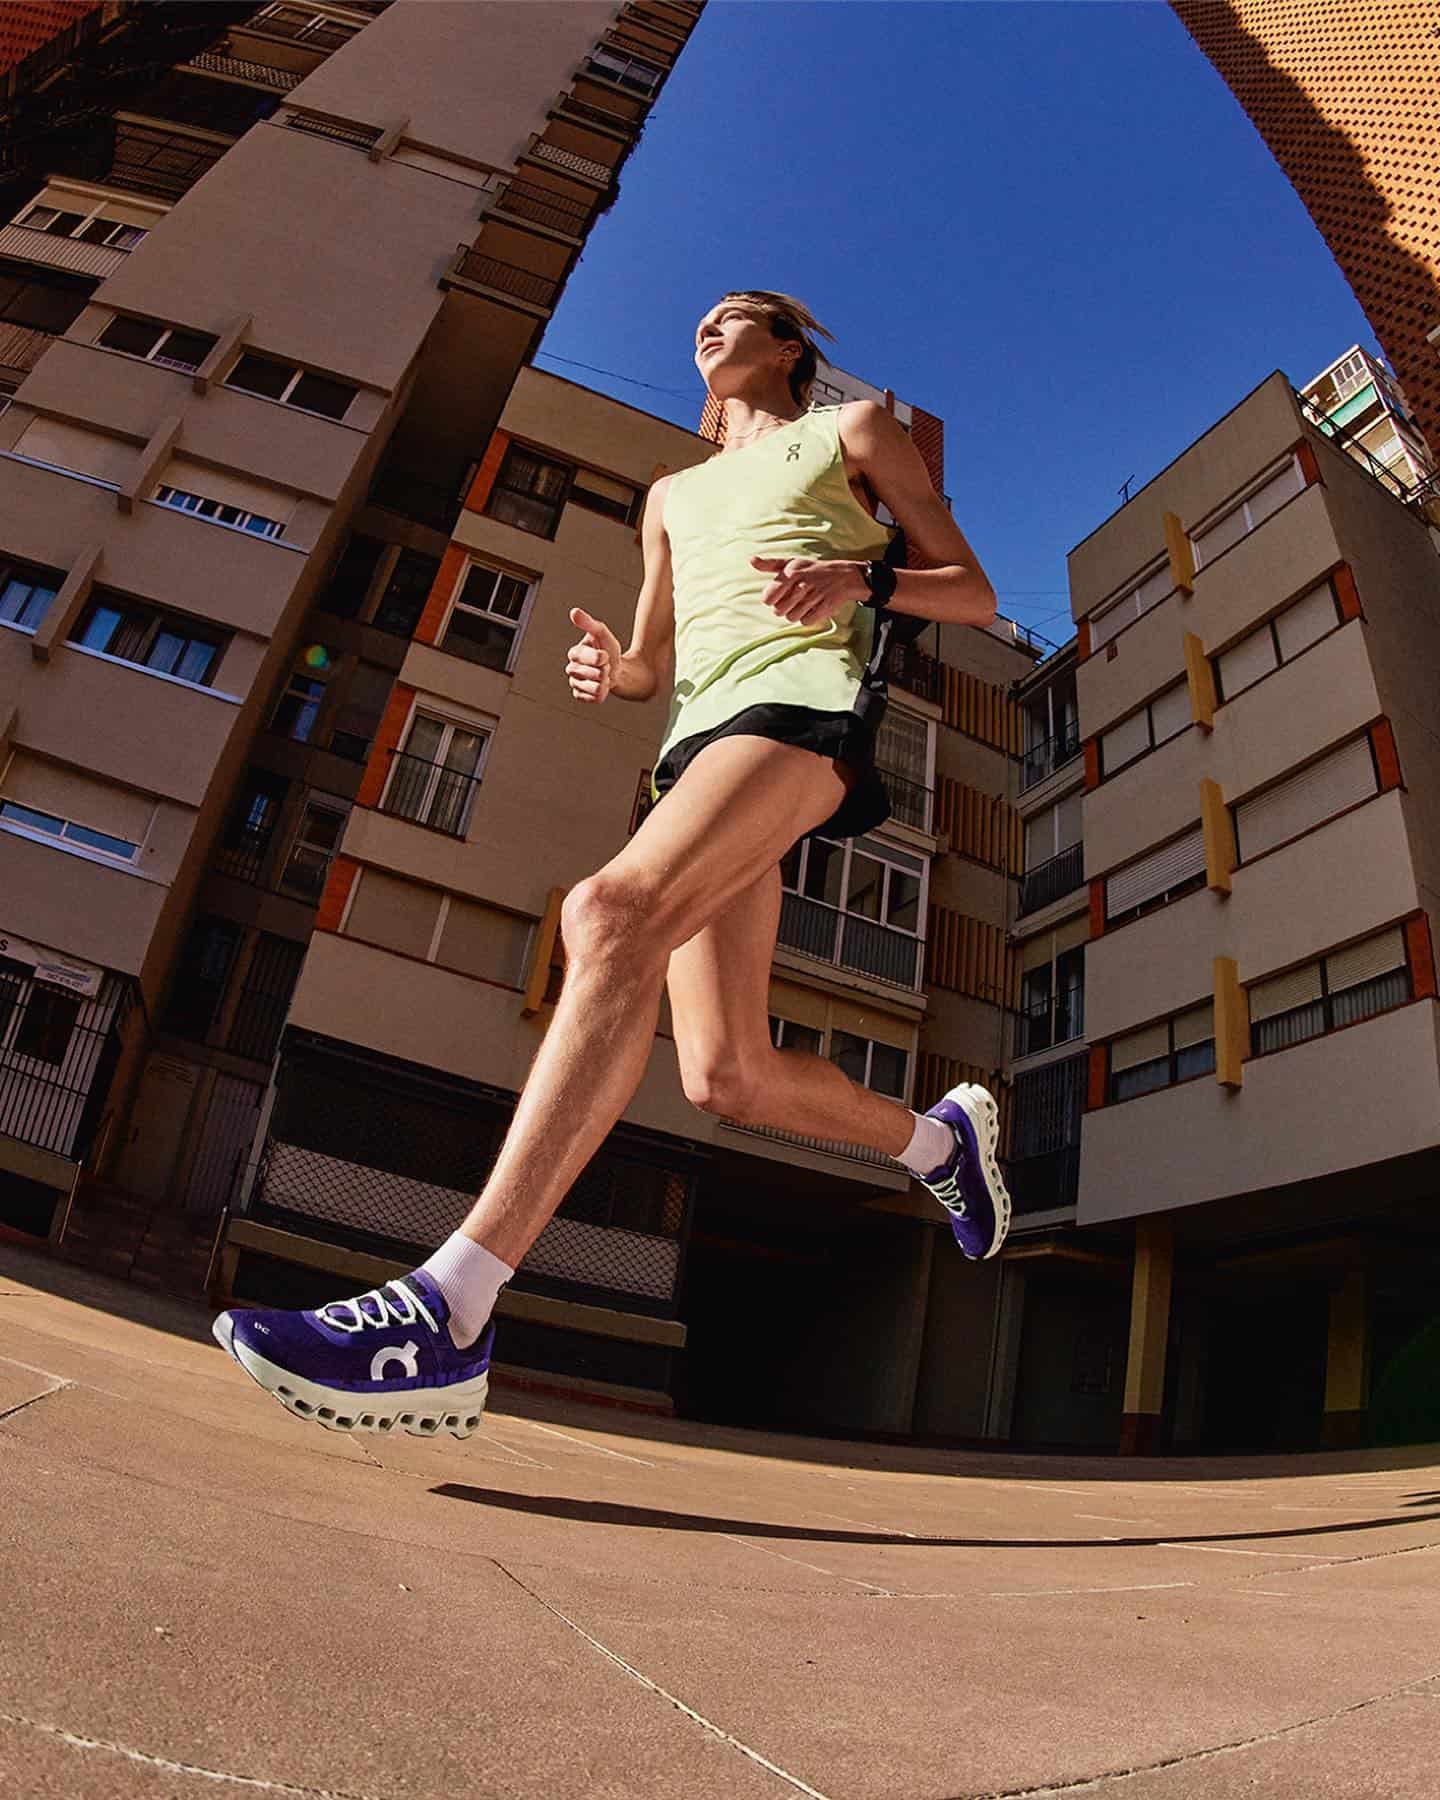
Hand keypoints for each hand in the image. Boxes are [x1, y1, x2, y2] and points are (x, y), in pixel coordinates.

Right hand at [567, 607, 620, 703]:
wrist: (617, 669)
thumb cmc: (608, 649)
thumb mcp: (601, 633)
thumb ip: (588, 623)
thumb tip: (574, 612)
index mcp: (574, 653)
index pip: (593, 658)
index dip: (603, 657)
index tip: (605, 654)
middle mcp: (571, 669)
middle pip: (597, 674)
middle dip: (607, 670)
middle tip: (605, 666)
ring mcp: (575, 684)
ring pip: (596, 688)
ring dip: (606, 682)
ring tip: (604, 675)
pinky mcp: (580, 696)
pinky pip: (595, 698)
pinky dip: (603, 692)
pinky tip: (602, 685)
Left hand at [751, 556, 868, 624]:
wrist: (842, 576)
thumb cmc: (811, 570)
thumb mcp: (791, 563)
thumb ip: (770, 564)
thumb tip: (751, 560)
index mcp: (791, 573)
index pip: (768, 598)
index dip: (771, 600)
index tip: (778, 596)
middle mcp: (802, 584)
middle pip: (778, 611)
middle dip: (783, 608)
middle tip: (793, 599)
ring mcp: (813, 597)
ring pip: (791, 617)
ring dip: (795, 613)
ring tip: (803, 603)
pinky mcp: (823, 609)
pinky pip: (805, 621)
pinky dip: (807, 617)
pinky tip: (812, 608)